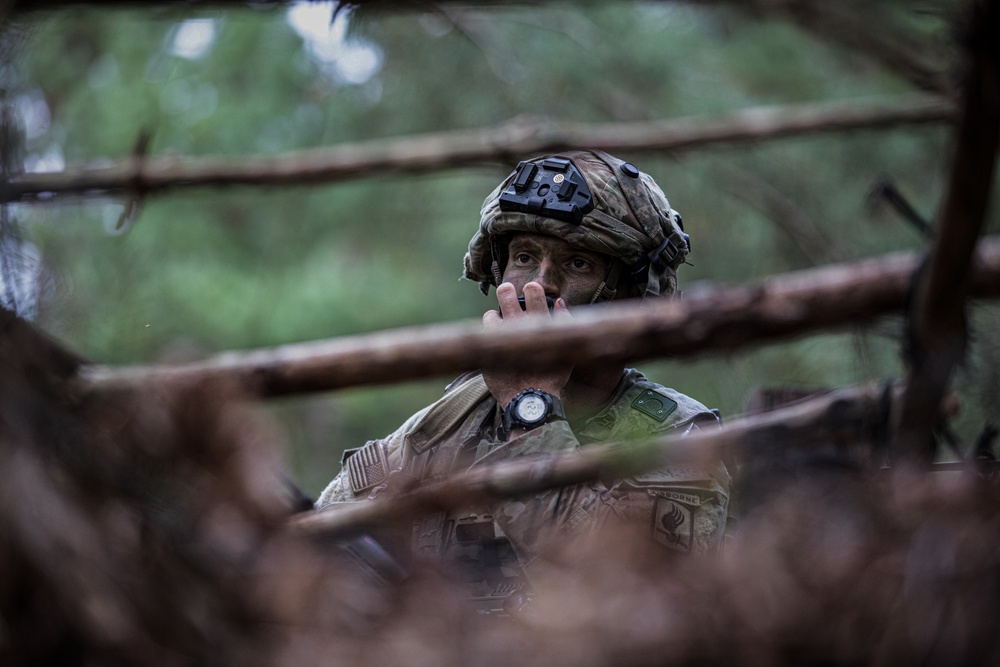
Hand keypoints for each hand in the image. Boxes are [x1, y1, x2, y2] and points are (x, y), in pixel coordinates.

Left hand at [481, 281, 572, 405]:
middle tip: (508, 292)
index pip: (534, 292)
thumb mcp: (566, 350)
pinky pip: (484, 331)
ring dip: (496, 314)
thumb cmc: (552, 376)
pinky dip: (489, 331)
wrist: (530, 400)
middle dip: (506, 290)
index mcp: (541, 323)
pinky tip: (496, 336)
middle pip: (506, 293)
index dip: (532, 289)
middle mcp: (519, 325)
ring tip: (502, 320)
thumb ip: (565, 322)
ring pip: (491, 312)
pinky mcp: (488, 348)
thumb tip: (559, 302)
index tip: (531, 291)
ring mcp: (501, 336)